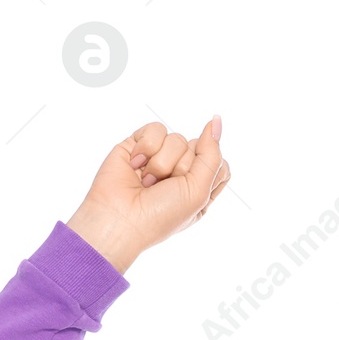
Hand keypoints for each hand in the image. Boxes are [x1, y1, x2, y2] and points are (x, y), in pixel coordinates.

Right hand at [66, 116, 230, 273]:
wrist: (119, 218)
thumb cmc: (160, 215)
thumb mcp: (198, 191)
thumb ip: (212, 155)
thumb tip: (215, 121)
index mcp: (199, 189)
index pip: (219, 162)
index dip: (207, 170)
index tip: (191, 187)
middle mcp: (181, 172)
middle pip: (198, 148)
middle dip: (182, 168)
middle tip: (164, 188)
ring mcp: (160, 157)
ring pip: (176, 138)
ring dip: (161, 163)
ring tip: (147, 182)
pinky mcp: (139, 146)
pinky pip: (155, 129)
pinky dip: (146, 148)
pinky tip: (135, 166)